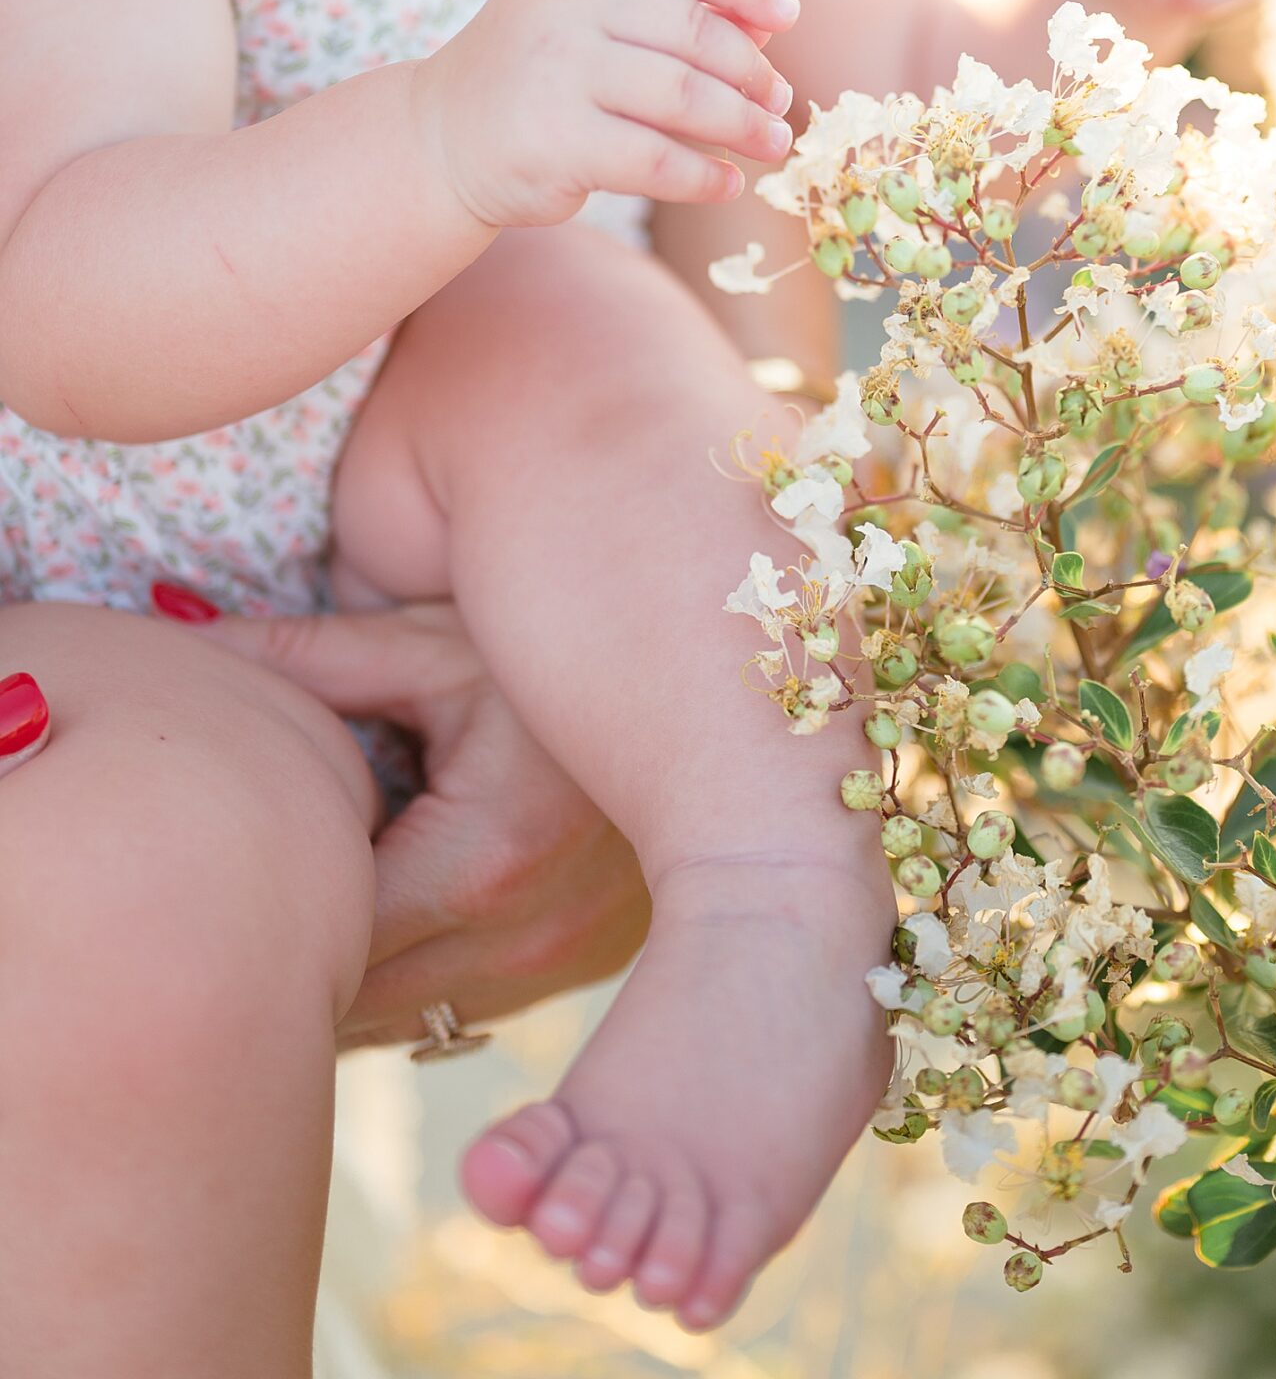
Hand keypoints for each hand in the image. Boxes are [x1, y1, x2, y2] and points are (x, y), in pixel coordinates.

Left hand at [194, 600, 648, 1047]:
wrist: (708, 684)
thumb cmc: (556, 651)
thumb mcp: (431, 645)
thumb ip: (302, 658)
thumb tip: (176, 645)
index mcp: (485, 860)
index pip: (327, 939)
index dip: (257, 913)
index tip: (211, 869)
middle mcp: (526, 939)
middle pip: (355, 1003)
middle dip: (290, 958)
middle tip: (224, 905)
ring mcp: (559, 968)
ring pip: (404, 1021)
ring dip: (348, 979)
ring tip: (303, 907)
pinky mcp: (576, 972)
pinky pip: (457, 1008)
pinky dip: (406, 974)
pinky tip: (385, 913)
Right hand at [413, 0, 799, 228]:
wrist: (437, 140)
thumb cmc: (532, 80)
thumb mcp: (583, 23)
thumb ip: (661, 13)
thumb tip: (768, 25)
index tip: (787, 15)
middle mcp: (563, 7)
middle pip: (693, 29)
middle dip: (751, 69)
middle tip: (779, 100)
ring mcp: (555, 72)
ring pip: (684, 94)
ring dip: (742, 123)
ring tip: (772, 143)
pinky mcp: (555, 141)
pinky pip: (656, 158)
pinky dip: (704, 175)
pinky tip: (726, 183)